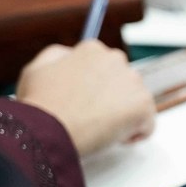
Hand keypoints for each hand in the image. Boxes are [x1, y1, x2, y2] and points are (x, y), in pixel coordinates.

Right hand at [16, 40, 155, 155]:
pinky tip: (114, 137)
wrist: (48, 128)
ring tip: (100, 127)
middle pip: (124, 83)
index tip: (89, 99)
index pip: (106, 66)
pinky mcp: (143, 106)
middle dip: (114, 99)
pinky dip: (135, 134)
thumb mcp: (37, 68)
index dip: (98, 86)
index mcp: (92, 49)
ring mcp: (132, 82)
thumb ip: (59, 56)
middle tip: (94, 115)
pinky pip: (147, 124)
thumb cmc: (41, 104)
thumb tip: (73, 55)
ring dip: (124, 116)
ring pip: (137, 102)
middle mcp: (116, 60)